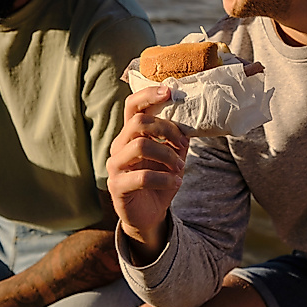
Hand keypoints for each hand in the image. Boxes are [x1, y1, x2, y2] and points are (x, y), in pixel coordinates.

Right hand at [107, 84, 189, 260]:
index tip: (169, 91)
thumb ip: (177, 138)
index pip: (132, 106)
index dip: (149, 95)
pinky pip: (143, 176)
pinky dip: (165, 178)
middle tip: (183, 146)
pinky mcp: (117, 186)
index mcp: (131, 135)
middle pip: (138, 122)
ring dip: (168, 155)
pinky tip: (176, 182)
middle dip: (166, 130)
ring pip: (140, 146)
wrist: (149, 215)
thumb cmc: (159, 182)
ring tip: (180, 168)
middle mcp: (119, 146)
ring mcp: (115, 166)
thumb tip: (191, 119)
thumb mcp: (172, 157)